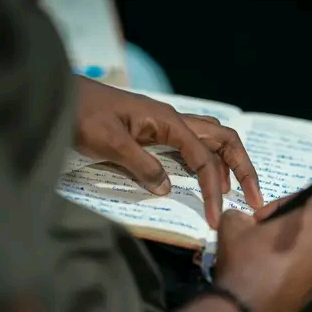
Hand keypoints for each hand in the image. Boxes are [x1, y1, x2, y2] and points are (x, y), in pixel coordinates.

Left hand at [74, 77, 262, 227]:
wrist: (57, 94)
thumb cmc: (79, 114)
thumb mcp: (108, 142)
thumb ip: (140, 165)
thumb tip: (167, 188)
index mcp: (167, 121)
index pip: (203, 157)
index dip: (213, 188)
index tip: (213, 217)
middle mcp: (173, 120)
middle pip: (224, 140)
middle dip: (243, 168)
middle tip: (254, 198)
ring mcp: (165, 124)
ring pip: (211, 140)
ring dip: (228, 164)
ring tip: (235, 192)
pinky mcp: (155, 131)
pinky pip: (192, 145)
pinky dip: (207, 162)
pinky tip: (206, 179)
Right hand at [215, 194, 311, 311]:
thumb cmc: (244, 264)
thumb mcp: (232, 225)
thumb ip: (243, 213)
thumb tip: (249, 222)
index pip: (310, 198)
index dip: (286, 203)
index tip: (265, 219)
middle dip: (303, 219)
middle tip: (275, 231)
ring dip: (307, 239)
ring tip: (278, 251)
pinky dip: (308, 260)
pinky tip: (283, 270)